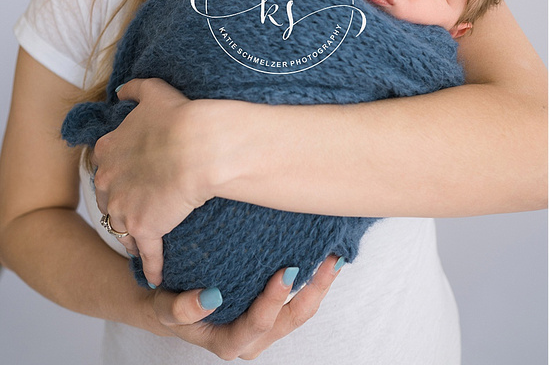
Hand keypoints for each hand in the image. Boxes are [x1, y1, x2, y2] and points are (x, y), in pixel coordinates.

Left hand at [93, 78, 212, 286]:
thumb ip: (135, 90)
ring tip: (145, 244)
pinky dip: (152, 266)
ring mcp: (125, 207)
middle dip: (122, 206)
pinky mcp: (145, 228)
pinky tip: (157, 276)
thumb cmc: (181, 118)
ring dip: (133, 237)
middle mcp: (109, 181)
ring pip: (123, 229)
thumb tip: (122, 88)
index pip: (106, 168)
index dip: (120, 174)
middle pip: (109, 201)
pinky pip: (146, 253)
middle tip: (139, 210)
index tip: (131, 178)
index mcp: (108, 150)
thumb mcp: (154, 94)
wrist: (201, 145)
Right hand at [152, 257, 343, 359]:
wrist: (171, 303)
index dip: (275, 299)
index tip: (287, 271)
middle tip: (329, 260)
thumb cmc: (169, 306)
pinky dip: (314, 278)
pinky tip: (324, 255)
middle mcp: (254, 338)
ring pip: (303, 309)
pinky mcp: (274, 310)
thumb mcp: (165, 309)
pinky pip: (300, 297)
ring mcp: (267, 325)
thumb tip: (209, 298)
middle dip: (314, 290)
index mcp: (230, 342)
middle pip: (293, 318)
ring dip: (321, 283)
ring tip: (335, 255)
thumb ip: (181, 309)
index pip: (259, 323)